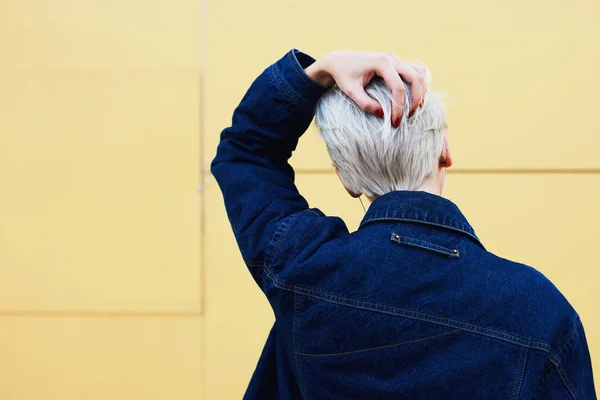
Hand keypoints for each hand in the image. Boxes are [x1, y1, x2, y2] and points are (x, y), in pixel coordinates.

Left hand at [305, 51, 425, 126]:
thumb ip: (365, 104)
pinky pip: (415, 70)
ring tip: (416, 108)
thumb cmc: (343, 76)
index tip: (395, 122)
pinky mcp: (396, 61)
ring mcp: (395, 58)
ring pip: (419, 73)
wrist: (339, 60)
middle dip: (416, 99)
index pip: (398, 87)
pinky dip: (419, 83)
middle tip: (410, 116)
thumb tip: (382, 114)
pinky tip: (415, 97)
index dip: (399, 107)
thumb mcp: (351, 92)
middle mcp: (392, 58)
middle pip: (416, 78)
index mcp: (381, 63)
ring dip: (421, 90)